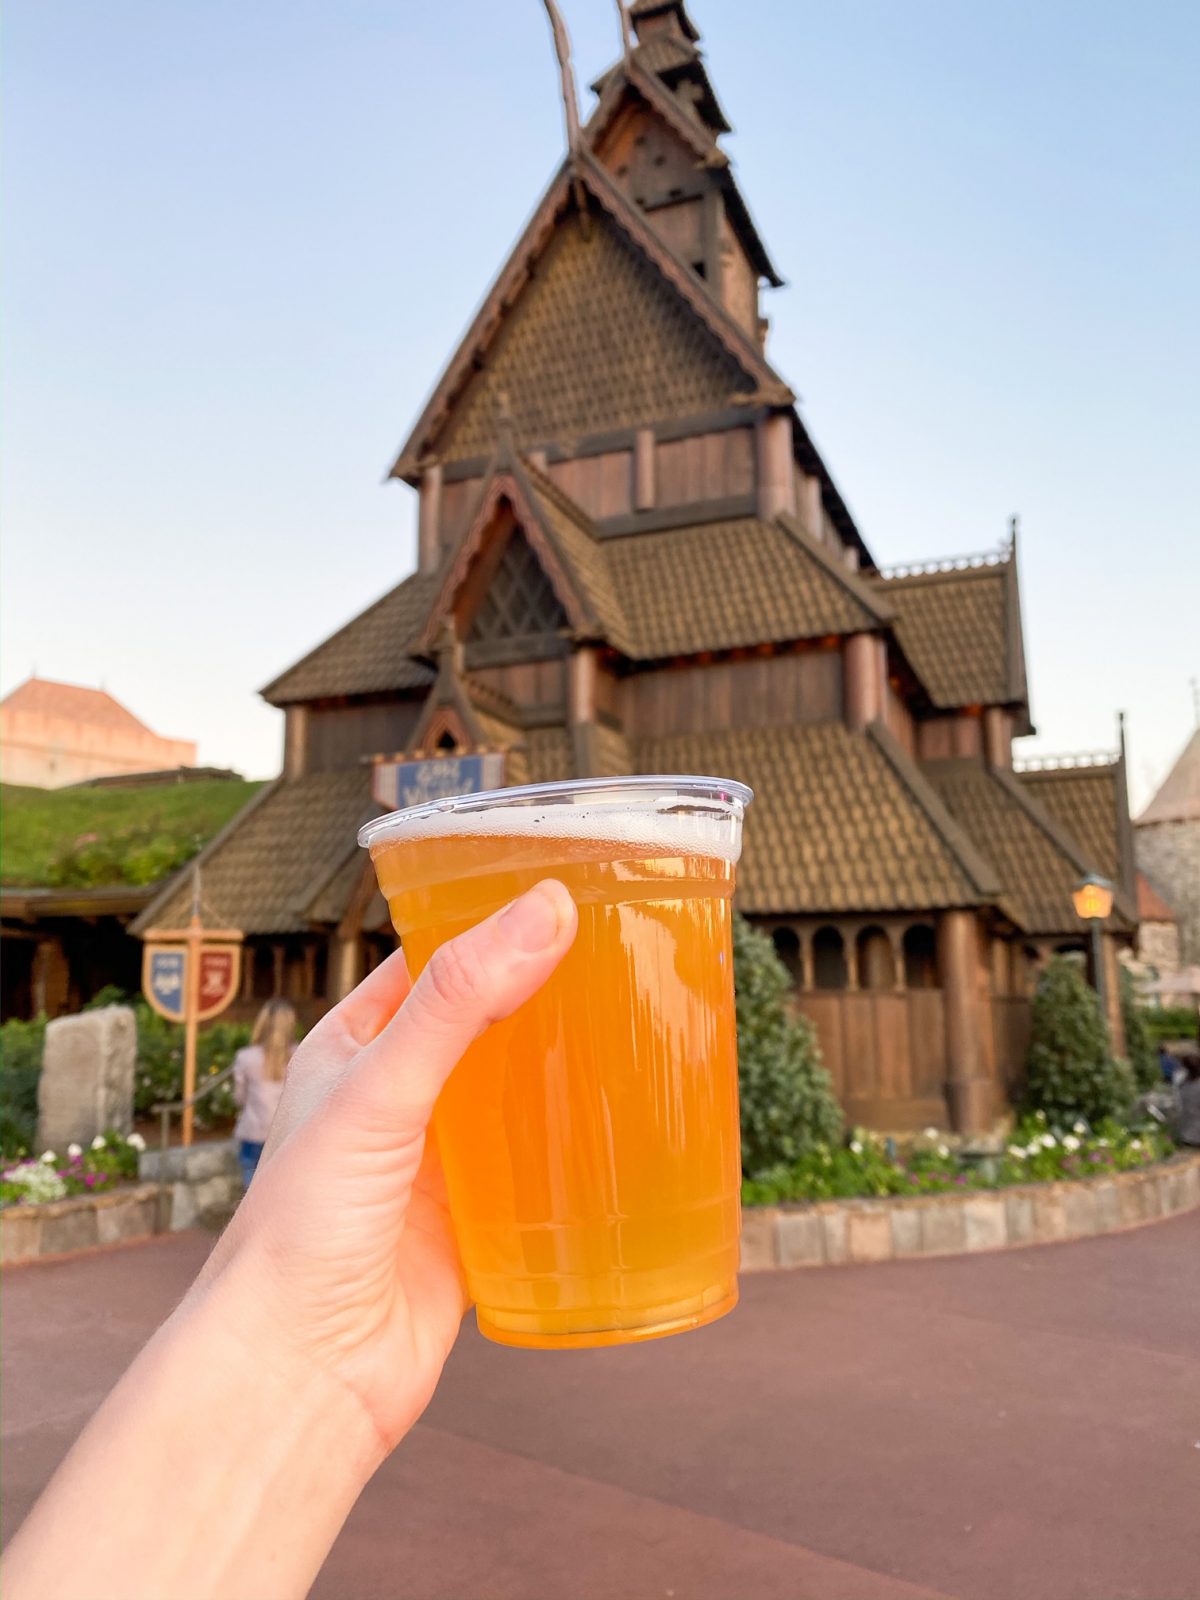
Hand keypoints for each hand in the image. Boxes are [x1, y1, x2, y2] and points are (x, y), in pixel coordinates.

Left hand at [199, 878, 577, 1452]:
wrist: (304, 1375)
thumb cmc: (303, 1228)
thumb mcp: (379, 1091)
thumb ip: (458, 1003)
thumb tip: (541, 912)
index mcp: (355, 1047)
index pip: (434, 961)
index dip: (493, 925)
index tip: (568, 895)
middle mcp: (398, 1097)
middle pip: (488, 1023)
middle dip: (547, 994)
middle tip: (627, 957)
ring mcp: (440, 1161)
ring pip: (518, 1095)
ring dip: (567, 1069)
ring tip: (641, 1029)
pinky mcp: (477, 1223)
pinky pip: (538, 1170)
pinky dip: (576, 1149)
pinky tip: (624, 1129)